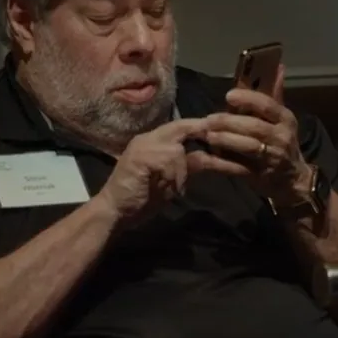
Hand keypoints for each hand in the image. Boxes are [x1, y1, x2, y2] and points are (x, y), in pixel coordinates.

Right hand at [96, 118, 212, 222]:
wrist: (114, 211)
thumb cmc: (142, 198)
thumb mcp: (171, 179)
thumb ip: (187, 166)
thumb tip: (210, 157)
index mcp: (153, 141)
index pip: (180, 126)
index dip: (200, 126)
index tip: (223, 131)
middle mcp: (147, 139)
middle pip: (180, 127)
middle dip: (200, 132)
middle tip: (218, 143)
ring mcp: (142, 146)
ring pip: (176, 150)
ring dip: (181, 172)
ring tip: (172, 189)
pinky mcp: (139, 158)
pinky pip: (167, 162)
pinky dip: (172, 177)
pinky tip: (166, 189)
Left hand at [203, 65, 311, 206]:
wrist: (293, 180)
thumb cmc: (283, 143)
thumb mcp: (283, 119)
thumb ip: (275, 94)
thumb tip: (278, 66)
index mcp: (286, 119)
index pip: (268, 105)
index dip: (248, 99)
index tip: (229, 96)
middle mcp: (282, 137)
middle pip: (254, 126)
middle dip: (229, 122)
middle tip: (208, 119)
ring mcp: (272, 158)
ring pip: (248, 146)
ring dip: (226, 140)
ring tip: (208, 136)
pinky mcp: (261, 176)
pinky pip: (240, 167)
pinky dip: (224, 162)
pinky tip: (210, 157)